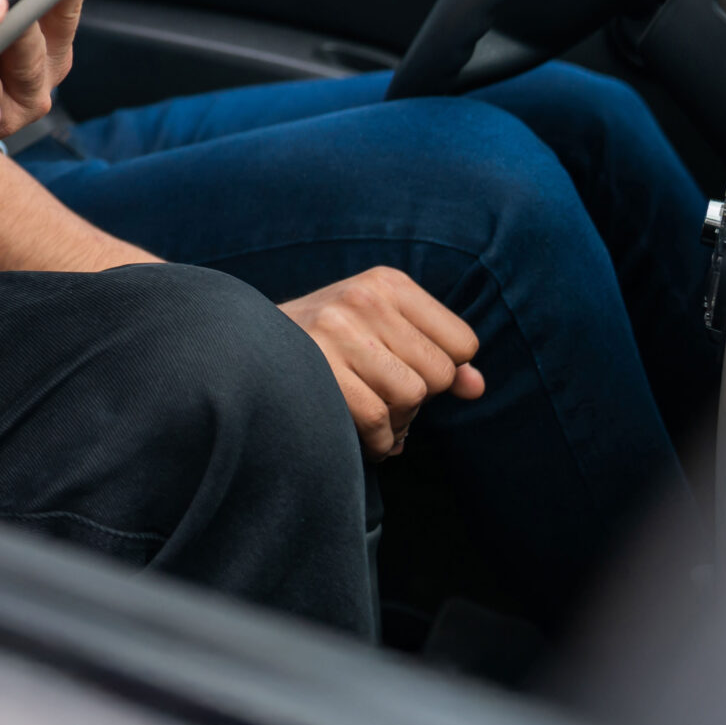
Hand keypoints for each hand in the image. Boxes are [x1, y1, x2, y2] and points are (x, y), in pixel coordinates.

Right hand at [278, 268, 484, 459]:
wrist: (247, 347)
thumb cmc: (329, 345)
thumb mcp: (385, 332)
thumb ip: (438, 355)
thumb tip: (477, 387)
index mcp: (387, 282)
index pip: (462, 343)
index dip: (442, 368)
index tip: (407, 370)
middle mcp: (364, 298)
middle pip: (440, 374)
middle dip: (418, 399)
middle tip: (383, 396)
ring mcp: (338, 331)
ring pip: (411, 397)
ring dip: (397, 422)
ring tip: (371, 411)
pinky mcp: (319, 368)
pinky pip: (379, 422)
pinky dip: (378, 442)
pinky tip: (362, 435)